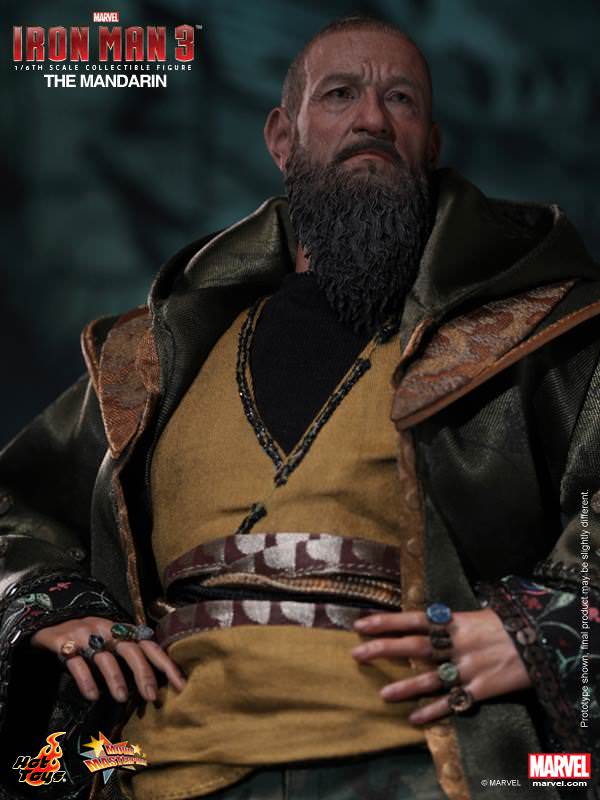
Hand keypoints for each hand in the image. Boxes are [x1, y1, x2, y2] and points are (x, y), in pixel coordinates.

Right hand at [31, 616, 185, 703]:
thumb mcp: (112, 641)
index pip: (150, 646)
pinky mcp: (65, 643)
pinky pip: (77, 663)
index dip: (166, 665)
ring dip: (116, 678)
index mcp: (124, 631)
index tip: (180, 685)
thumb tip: (155, 683)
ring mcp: (87, 636)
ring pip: (106, 657)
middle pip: (131, 650)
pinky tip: (93, 696)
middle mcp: (108, 631)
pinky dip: (86, 680)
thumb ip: (130, 655)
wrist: (53, 619)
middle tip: (152, 697)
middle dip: (143, 673)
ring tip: (122, 698)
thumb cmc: (90, 637)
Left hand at [351, 608, 530, 724]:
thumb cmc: (505, 624)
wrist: (541, 640)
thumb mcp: (474, 614)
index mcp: (454, 621)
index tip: (360, 624)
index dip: (386, 622)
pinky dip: (433, 711)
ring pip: (430, 678)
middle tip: (357, 653)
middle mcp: (457, 644)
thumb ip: (448, 620)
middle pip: (414, 646)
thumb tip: (424, 620)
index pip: (412, 619)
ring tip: (383, 694)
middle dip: (383, 650)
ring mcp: (468, 667)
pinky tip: (414, 718)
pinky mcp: (480, 689)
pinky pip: (453, 702)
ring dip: (405, 687)